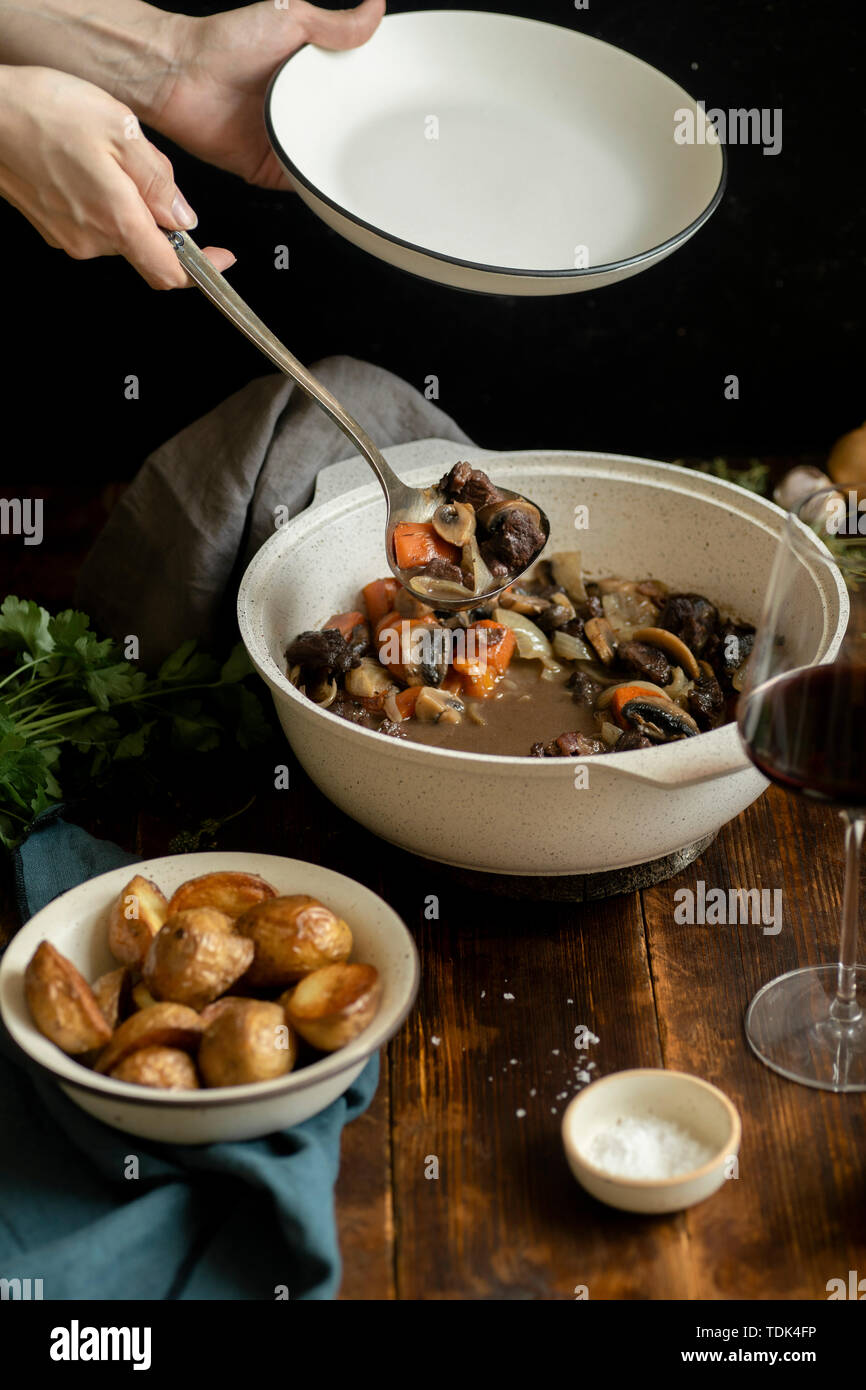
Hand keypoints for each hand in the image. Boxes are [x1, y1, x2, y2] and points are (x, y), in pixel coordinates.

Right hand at [0, 65, 234, 286]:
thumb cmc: (44, 110)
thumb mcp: (122, 131)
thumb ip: (159, 182)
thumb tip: (184, 219)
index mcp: (118, 221)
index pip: (171, 273)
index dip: (204, 271)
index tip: (221, 259)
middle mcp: (92, 240)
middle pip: (147, 247)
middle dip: (158, 216)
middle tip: (141, 164)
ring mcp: (68, 237)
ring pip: (118, 231)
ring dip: (126, 202)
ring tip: (103, 154)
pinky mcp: (51, 226)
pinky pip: (91, 221)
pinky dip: (100, 199)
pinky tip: (83, 161)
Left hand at [155, 0, 384, 188]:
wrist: (181, 77)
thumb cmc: (225, 43)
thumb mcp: (291, 17)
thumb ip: (336, 23)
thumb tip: (376, 9)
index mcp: (311, 81)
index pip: (354, 98)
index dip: (377, 103)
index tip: (400, 108)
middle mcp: (301, 115)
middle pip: (346, 137)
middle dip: (367, 143)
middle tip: (394, 143)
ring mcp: (287, 145)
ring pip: (328, 166)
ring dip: (346, 169)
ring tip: (375, 170)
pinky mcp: (273, 172)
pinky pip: (303, 189)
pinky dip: (318, 191)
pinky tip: (334, 185)